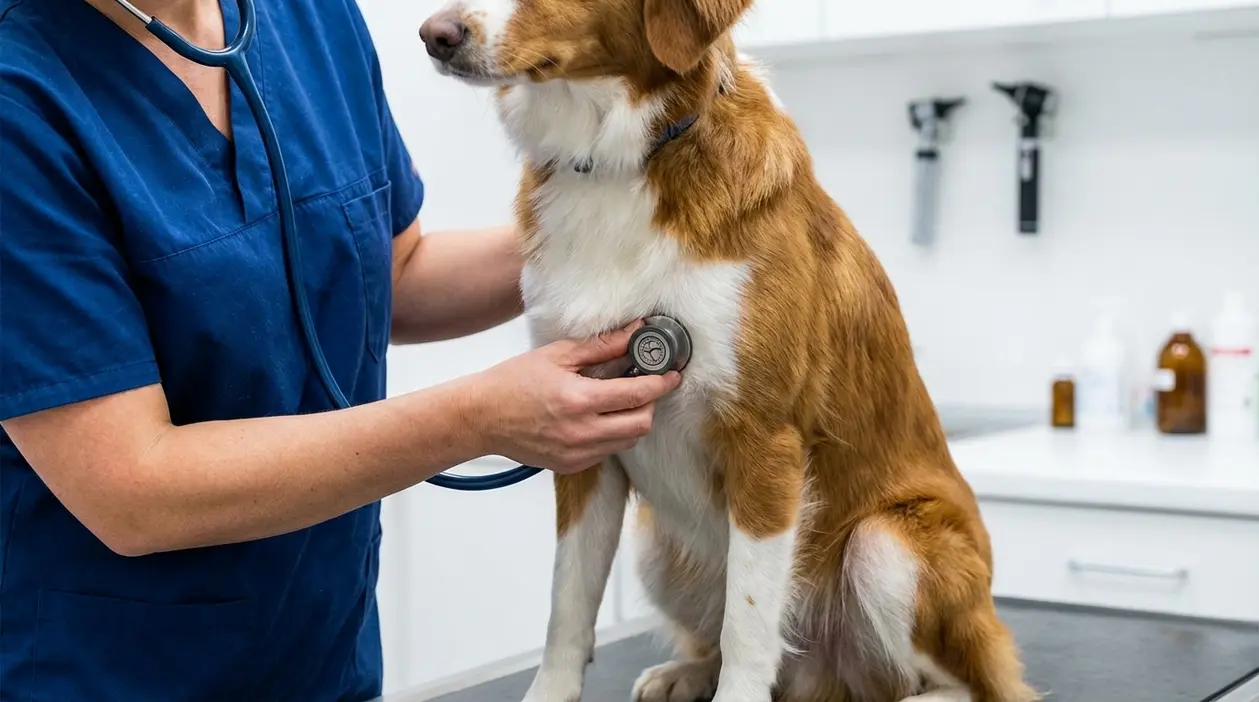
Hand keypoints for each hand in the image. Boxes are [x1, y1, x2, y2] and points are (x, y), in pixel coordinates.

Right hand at [468, 322, 681, 473]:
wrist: (481, 417)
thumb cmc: (513, 382)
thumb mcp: (558, 355)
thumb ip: (602, 346)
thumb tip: (635, 332)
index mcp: (579, 401)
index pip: (637, 394)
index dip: (661, 384)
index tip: (672, 374)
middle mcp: (581, 433)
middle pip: (641, 425)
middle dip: (650, 404)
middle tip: (646, 386)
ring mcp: (576, 454)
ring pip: (627, 441)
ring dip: (633, 420)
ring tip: (621, 400)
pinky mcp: (570, 466)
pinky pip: (606, 452)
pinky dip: (612, 434)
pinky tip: (598, 417)